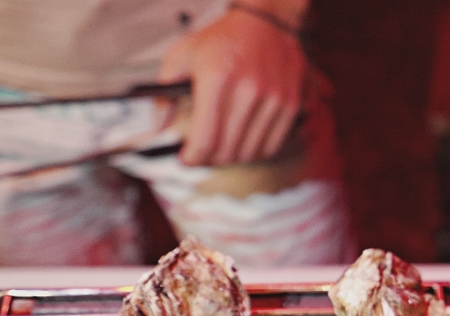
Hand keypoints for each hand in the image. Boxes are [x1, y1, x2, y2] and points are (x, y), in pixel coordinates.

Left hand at [159, 6, 307, 165]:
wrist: (267, 22)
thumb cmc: (222, 39)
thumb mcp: (182, 55)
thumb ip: (164, 93)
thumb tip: (159, 127)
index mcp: (217, 77)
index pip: (205, 139)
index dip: (192, 158)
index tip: (186, 159)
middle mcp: (248, 89)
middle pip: (227, 150)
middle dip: (209, 159)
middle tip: (202, 154)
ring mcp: (273, 98)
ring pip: (249, 152)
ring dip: (232, 157)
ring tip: (222, 148)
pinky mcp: (291, 104)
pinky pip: (270, 146)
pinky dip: (254, 151)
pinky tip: (243, 142)